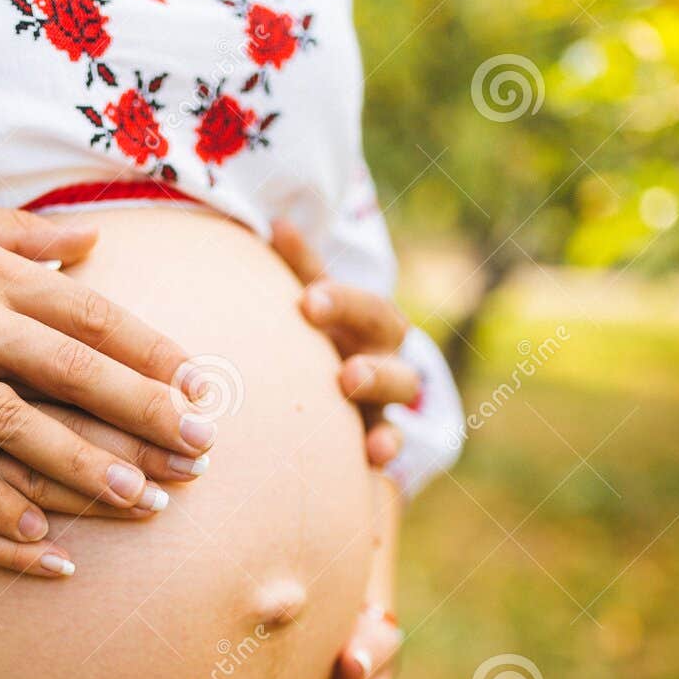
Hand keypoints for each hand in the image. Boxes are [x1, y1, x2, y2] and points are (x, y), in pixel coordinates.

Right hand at [0, 185, 214, 546]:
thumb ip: (14, 233)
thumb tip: (87, 242)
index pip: (87, 311)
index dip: (149, 350)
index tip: (199, 384)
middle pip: (72, 370)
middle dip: (142, 414)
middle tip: (200, 452)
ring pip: (17, 429)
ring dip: (84, 470)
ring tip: (143, 505)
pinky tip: (40, 537)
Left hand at [270, 219, 420, 467]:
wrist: (341, 389)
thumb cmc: (319, 337)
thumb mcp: (313, 302)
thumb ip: (299, 268)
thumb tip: (277, 223)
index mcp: (368, 318)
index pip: (364, 304)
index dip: (341, 301)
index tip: (308, 301)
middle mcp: (385, 351)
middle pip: (390, 341)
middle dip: (364, 336)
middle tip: (339, 356)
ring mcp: (386, 395)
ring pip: (401, 387)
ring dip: (378, 384)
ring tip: (351, 383)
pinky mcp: (380, 434)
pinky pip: (392, 440)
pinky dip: (386, 446)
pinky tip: (374, 455)